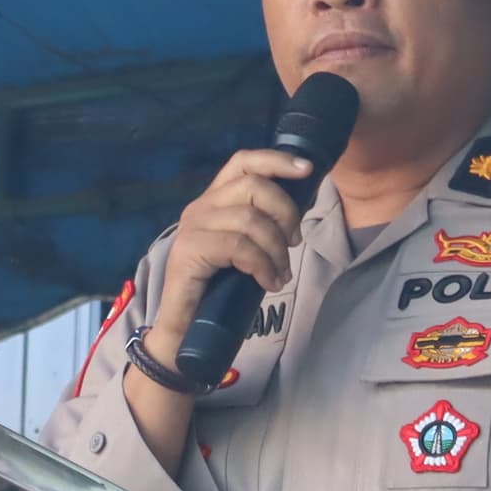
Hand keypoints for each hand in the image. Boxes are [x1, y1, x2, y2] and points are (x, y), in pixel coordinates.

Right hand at [147, 149, 317, 355]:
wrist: (184, 330)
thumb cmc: (219, 290)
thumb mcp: (246, 250)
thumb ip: (262, 225)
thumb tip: (297, 212)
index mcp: (214, 200)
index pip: (243, 162)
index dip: (276, 161)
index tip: (307, 170)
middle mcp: (200, 207)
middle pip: (254, 187)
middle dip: (286, 213)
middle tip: (294, 244)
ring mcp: (192, 228)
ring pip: (251, 219)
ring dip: (277, 249)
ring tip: (281, 273)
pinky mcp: (189, 251)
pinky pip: (240, 247)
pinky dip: (263, 266)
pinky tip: (268, 282)